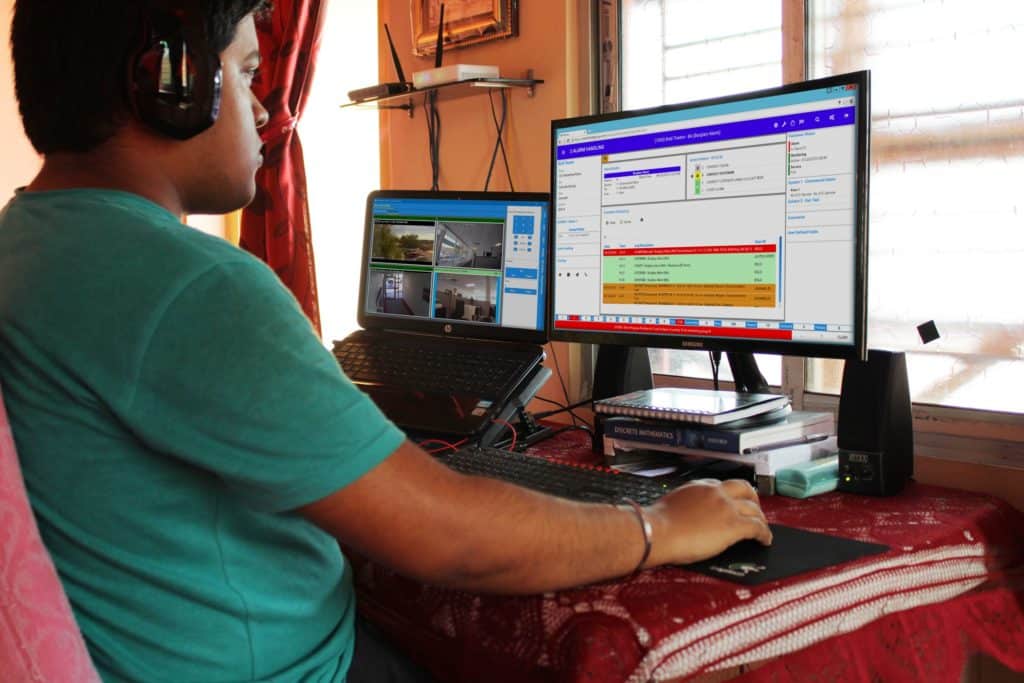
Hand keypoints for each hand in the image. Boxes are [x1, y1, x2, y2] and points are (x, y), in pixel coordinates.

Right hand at [645, 478, 771, 566]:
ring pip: (754, 508)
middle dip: (752, 499)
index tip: (730, 502)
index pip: (721, 486)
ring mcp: (727, 507)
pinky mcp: (734, 525)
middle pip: (744, 489)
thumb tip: (685, 516)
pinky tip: (765, 540)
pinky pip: (757, 527)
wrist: (657, 532)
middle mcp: (715, 492)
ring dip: (760, 518)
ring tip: (762, 528)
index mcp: (699, 486)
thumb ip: (684, 506)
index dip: (730, 495)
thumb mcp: (670, 505)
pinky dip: (764, 534)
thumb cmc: (657, 524)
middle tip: (754, 509)